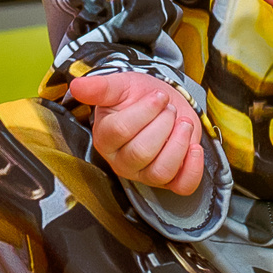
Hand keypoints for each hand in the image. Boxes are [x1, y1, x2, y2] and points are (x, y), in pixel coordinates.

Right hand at [68, 71, 207, 195]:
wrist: (163, 102)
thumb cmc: (138, 96)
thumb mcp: (120, 86)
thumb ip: (100, 87)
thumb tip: (77, 86)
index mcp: (105, 138)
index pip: (121, 130)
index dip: (145, 111)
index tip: (158, 96)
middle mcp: (122, 161)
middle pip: (141, 152)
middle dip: (163, 124)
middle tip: (170, 109)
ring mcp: (145, 174)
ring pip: (161, 172)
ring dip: (178, 143)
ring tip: (183, 123)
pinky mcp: (169, 180)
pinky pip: (182, 186)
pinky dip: (193, 169)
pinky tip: (195, 148)